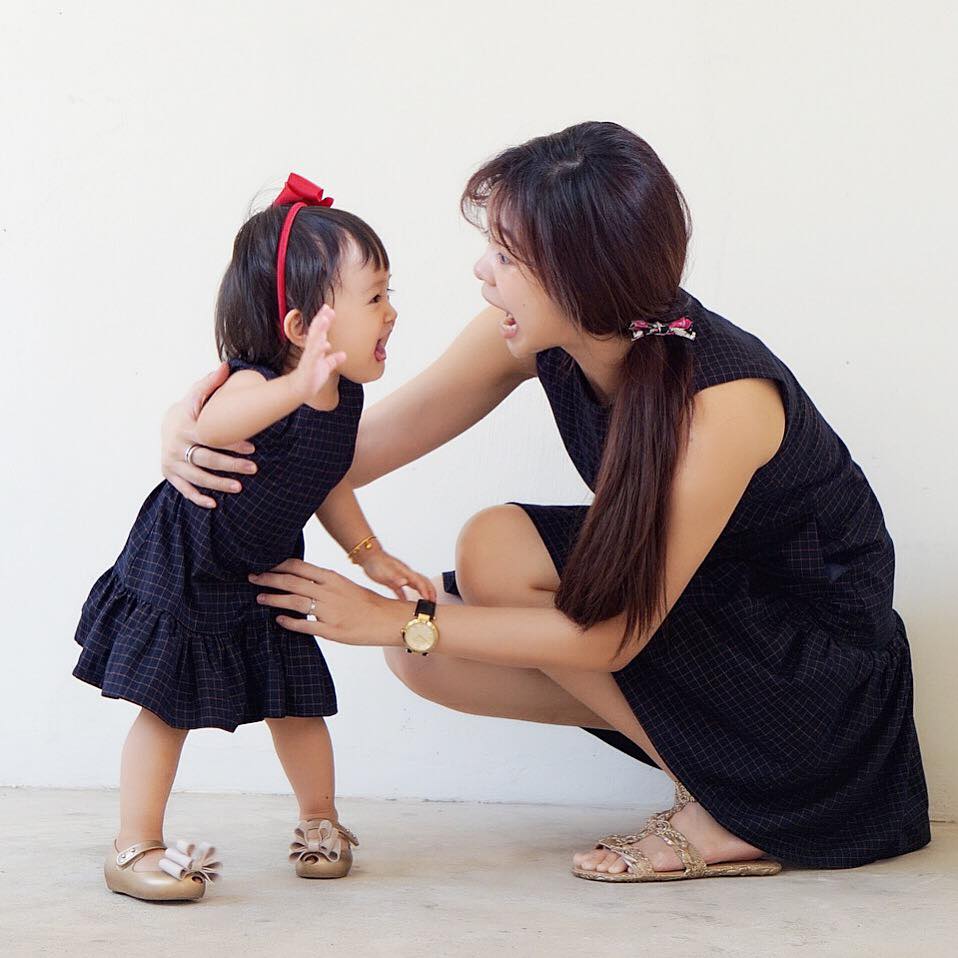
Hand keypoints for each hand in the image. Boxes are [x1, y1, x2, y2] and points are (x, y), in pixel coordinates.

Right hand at [161, 363, 258, 508]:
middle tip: (254, 469)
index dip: (231, 443)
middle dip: (231, 466)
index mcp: (184, 427)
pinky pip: (184, 490)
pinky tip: (214, 504)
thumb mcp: (196, 396)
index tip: (252, 447)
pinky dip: (198, 498)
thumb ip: (210, 384)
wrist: (166, 425)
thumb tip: (226, 366)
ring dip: (219, 484)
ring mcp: (171, 462)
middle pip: (206, 460)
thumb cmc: (189, 411)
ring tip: (240, 488)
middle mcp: (176, 447)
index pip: (211, 438)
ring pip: (197, 477)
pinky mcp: (169, 475)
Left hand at [249, 559, 410, 646]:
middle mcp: (329, 592)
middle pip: (292, 582)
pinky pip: (306, 625)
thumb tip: (300, 578)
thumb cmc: (366, 602)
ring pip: (295, 602)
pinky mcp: (332, 631)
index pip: (300, 566)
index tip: (263, 563)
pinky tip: (278, 620)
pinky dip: (290, 622)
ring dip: (275, 599)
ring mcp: (330, 611)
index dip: (278, 564)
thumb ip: (324, 582)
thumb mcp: (345, 585)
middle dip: (269, 579)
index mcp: (332, 578)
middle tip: (251, 578)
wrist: (388, 619)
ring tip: (260, 598)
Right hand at [287, 306, 347, 401]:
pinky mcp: (308, 366)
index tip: (329, 309)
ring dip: (319, 329)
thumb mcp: (326, 367)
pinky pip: (313, 356)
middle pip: (316, 332)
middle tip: (327, 309)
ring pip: (314, 340)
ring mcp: (309, 357)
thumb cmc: (312, 378)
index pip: (319, 331)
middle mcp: (311, 350)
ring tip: (324, 319)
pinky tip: (325, 343)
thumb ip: (333, 360)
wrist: (301, 390)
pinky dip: (319, 349)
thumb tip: (343, 355)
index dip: (323, 320)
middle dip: (321, 320)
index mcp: (315, 348)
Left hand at [355, 546, 436, 601]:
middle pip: (423, 582)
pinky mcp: (393, 581)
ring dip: (422, 593)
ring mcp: (400, 577)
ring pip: (416, 585)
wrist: (368, 556)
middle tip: (434, 601)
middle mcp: (405, 574)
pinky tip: (405, 602)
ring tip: (425, 602)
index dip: (426, 591)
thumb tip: (405, 582)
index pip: (420, 582)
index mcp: (405, 572)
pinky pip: (402, 590)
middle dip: (430, 591)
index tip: (430, 600)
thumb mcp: (385, 571)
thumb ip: (396, 577)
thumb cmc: (376, 562)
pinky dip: (406, 597)